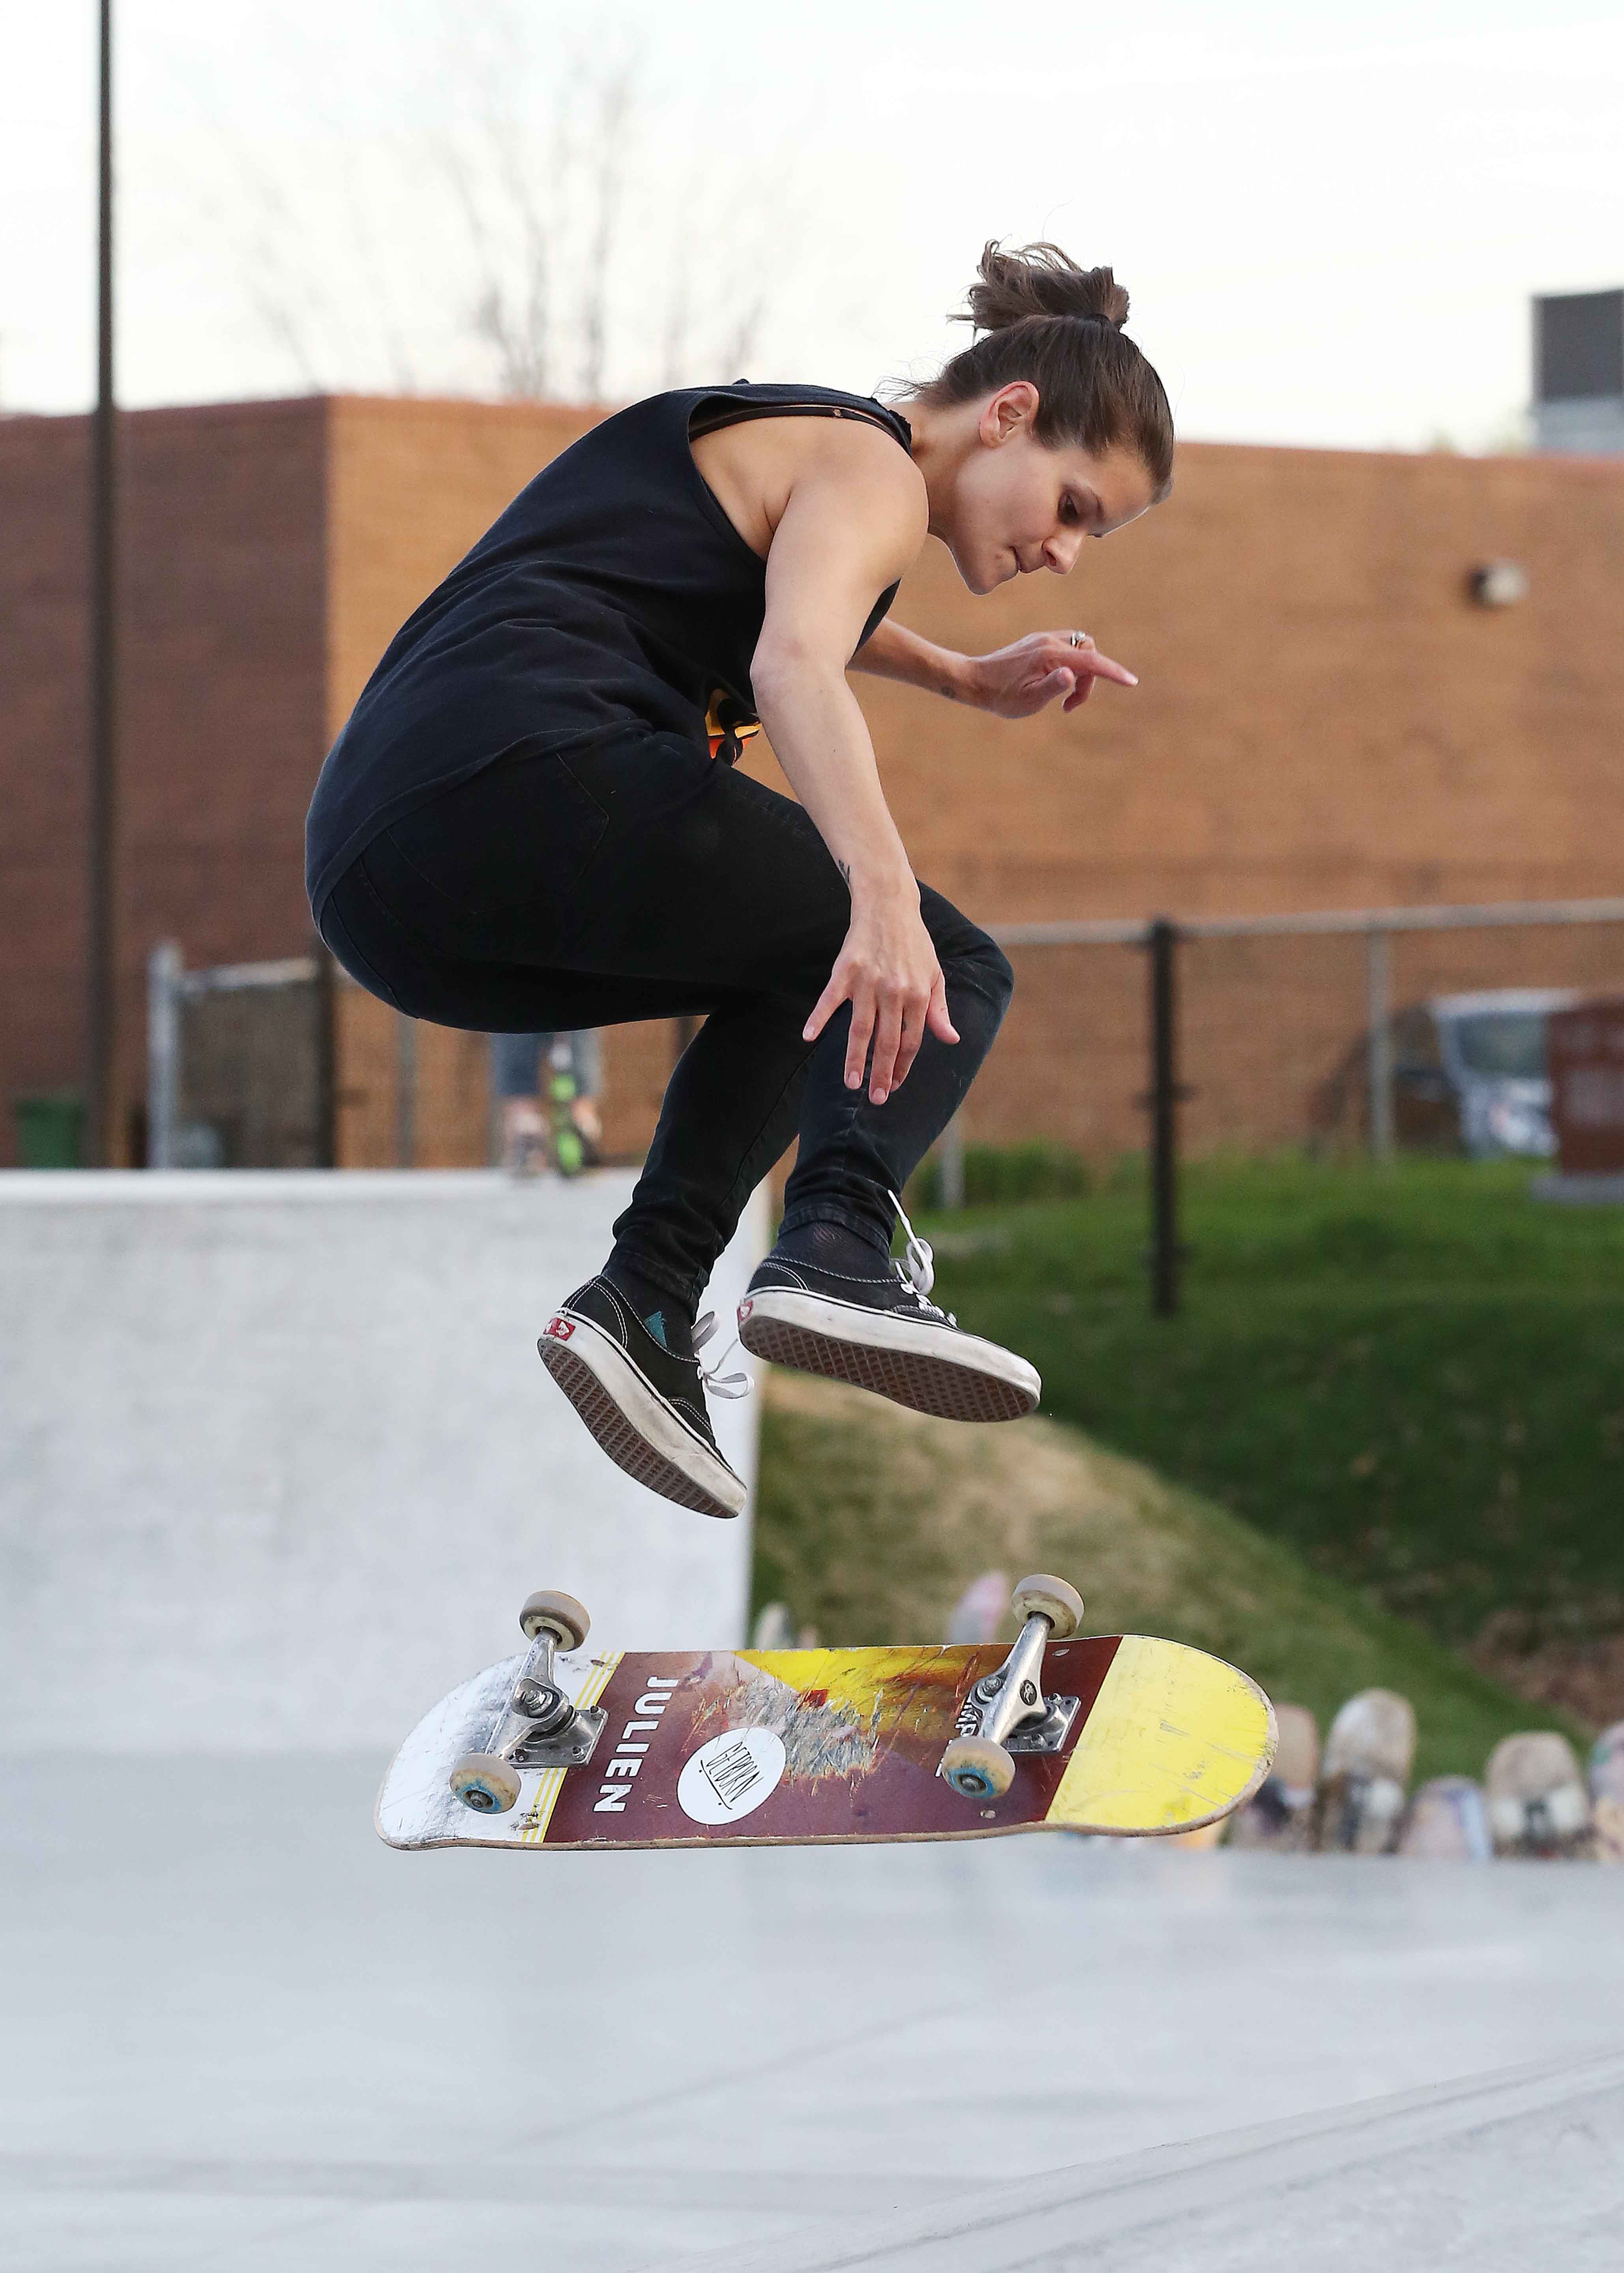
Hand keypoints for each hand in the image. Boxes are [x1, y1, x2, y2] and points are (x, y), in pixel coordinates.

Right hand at [803, 876, 959, 1103]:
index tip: (895, 1086)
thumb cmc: (914, 943)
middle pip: (887, 1042)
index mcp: (918, 995)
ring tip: (850, 1083)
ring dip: (855, 1058)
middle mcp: (894, 991)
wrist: (889, 905)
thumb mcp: (934, 975)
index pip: (911, 1041)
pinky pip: (830, 999)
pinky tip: (809, 1037)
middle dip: (882, 1074)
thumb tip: (951, 1039)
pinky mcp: (845, 970)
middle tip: (876, 1099)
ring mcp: (868, 982)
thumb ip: (939, 1010)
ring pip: (860, 1029)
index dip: (904, 1067)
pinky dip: (818, 1017)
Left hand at [963, 630, 1136, 718]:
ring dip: (1081, 671)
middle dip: (1090, 678)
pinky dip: (1071, 664)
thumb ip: (1052, 686)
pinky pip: (1066, 648)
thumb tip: (1072, 675)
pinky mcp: (1037, 642)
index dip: (1113, 672)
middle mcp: (1049, 641)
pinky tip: (1055, 683)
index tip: (1131, 682)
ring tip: (1063, 697)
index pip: (1091, 661)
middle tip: (1070, 705)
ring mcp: (1042, 639)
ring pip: (1079, 648)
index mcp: (1050, 655)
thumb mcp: (1028, 699)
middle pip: (1089, 653)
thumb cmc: (1001, 696)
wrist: (974, 681)